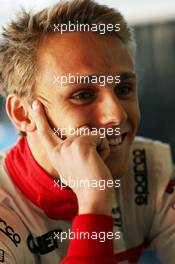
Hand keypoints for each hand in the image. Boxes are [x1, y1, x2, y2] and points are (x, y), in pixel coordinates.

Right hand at [29, 100, 113, 214]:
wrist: (94, 198)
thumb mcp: (70, 167)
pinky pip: (100, 137)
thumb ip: (68, 152)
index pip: (45, 133)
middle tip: (70, 138)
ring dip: (98, 147)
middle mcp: (60, 148)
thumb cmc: (86, 185)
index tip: (34, 105)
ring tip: (94, 163)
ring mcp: (70, 145)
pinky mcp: (83, 144)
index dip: (40, 118)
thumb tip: (77, 134)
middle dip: (89, 139)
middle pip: (78, 129)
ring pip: (92, 134)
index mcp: (55, 155)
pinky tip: (99, 162)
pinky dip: (105, 149)